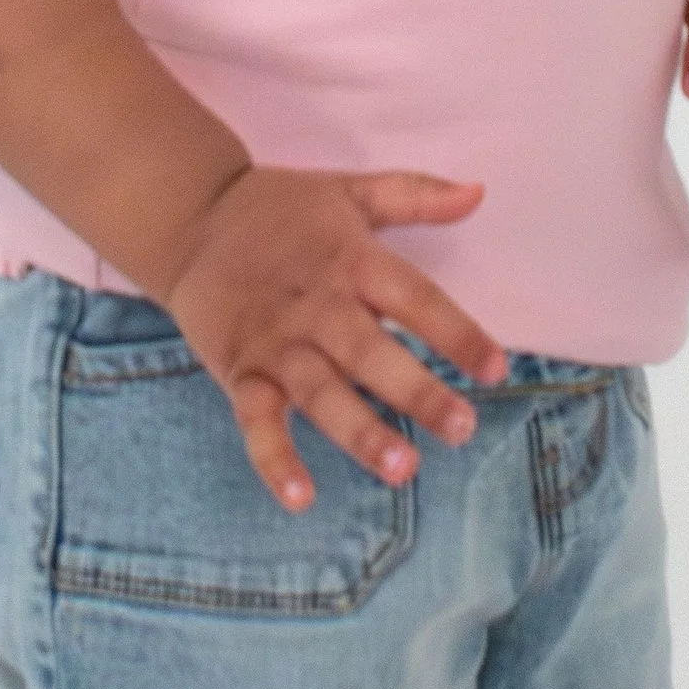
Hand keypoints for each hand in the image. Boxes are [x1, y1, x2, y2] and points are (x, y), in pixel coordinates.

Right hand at [155, 164, 509, 511]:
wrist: (191, 215)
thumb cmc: (281, 210)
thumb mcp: (350, 191)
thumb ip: (416, 194)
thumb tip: (479, 192)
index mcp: (351, 259)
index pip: (413, 297)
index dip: (456, 332)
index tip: (496, 368)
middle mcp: (316, 305)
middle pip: (370, 352)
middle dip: (416, 391)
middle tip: (462, 427)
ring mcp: (276, 342)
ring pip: (321, 392)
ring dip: (360, 431)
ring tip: (402, 467)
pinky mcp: (240, 370)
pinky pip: (256, 421)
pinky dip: (275, 460)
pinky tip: (301, 498)